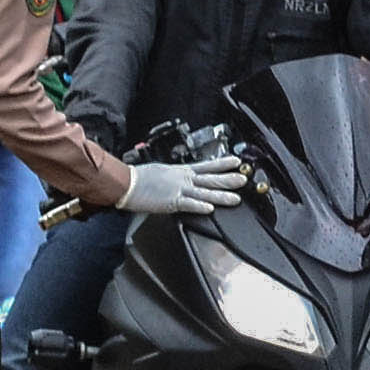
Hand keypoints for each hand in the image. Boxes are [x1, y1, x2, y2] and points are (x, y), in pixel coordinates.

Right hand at [121, 155, 252, 219]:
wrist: (126, 183)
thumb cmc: (140, 177)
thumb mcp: (162, 171)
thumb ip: (175, 175)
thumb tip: (182, 177)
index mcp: (181, 171)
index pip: (207, 166)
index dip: (223, 164)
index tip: (236, 161)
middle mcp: (183, 179)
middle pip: (210, 179)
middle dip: (229, 179)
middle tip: (244, 179)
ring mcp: (178, 190)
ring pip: (204, 192)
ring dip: (221, 196)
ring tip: (235, 198)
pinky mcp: (171, 202)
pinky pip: (188, 204)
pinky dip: (199, 206)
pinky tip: (210, 208)